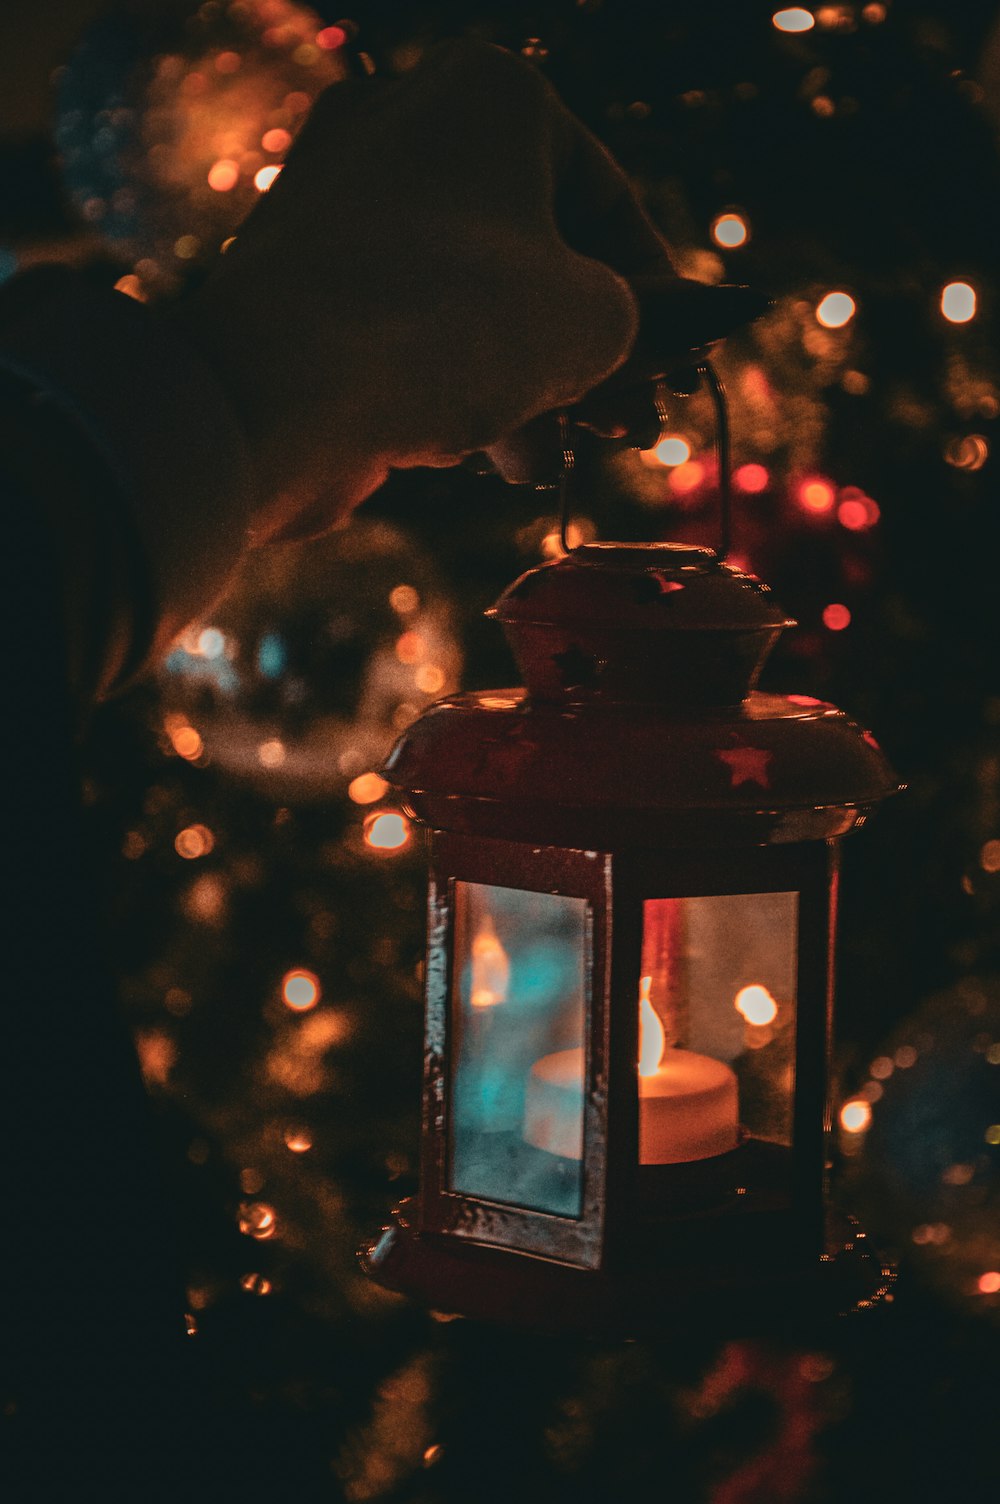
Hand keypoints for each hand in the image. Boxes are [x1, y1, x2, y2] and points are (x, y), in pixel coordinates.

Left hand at [170, 40, 762, 542]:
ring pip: (472, 299)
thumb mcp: (591, 322)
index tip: (680, 362)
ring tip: (569, 456)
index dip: (658, 292)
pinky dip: (460, 384)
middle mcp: (406, 128)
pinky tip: (496, 457)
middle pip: (536, 252)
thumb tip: (697, 323)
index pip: (605, 196)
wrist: (270, 393)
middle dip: (593, 351)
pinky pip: (410, 328)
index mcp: (488, 97)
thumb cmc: (450, 327)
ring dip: (533, 383)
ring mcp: (343, 206)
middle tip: (633, 425)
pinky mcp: (303, 285)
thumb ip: (652, 318)